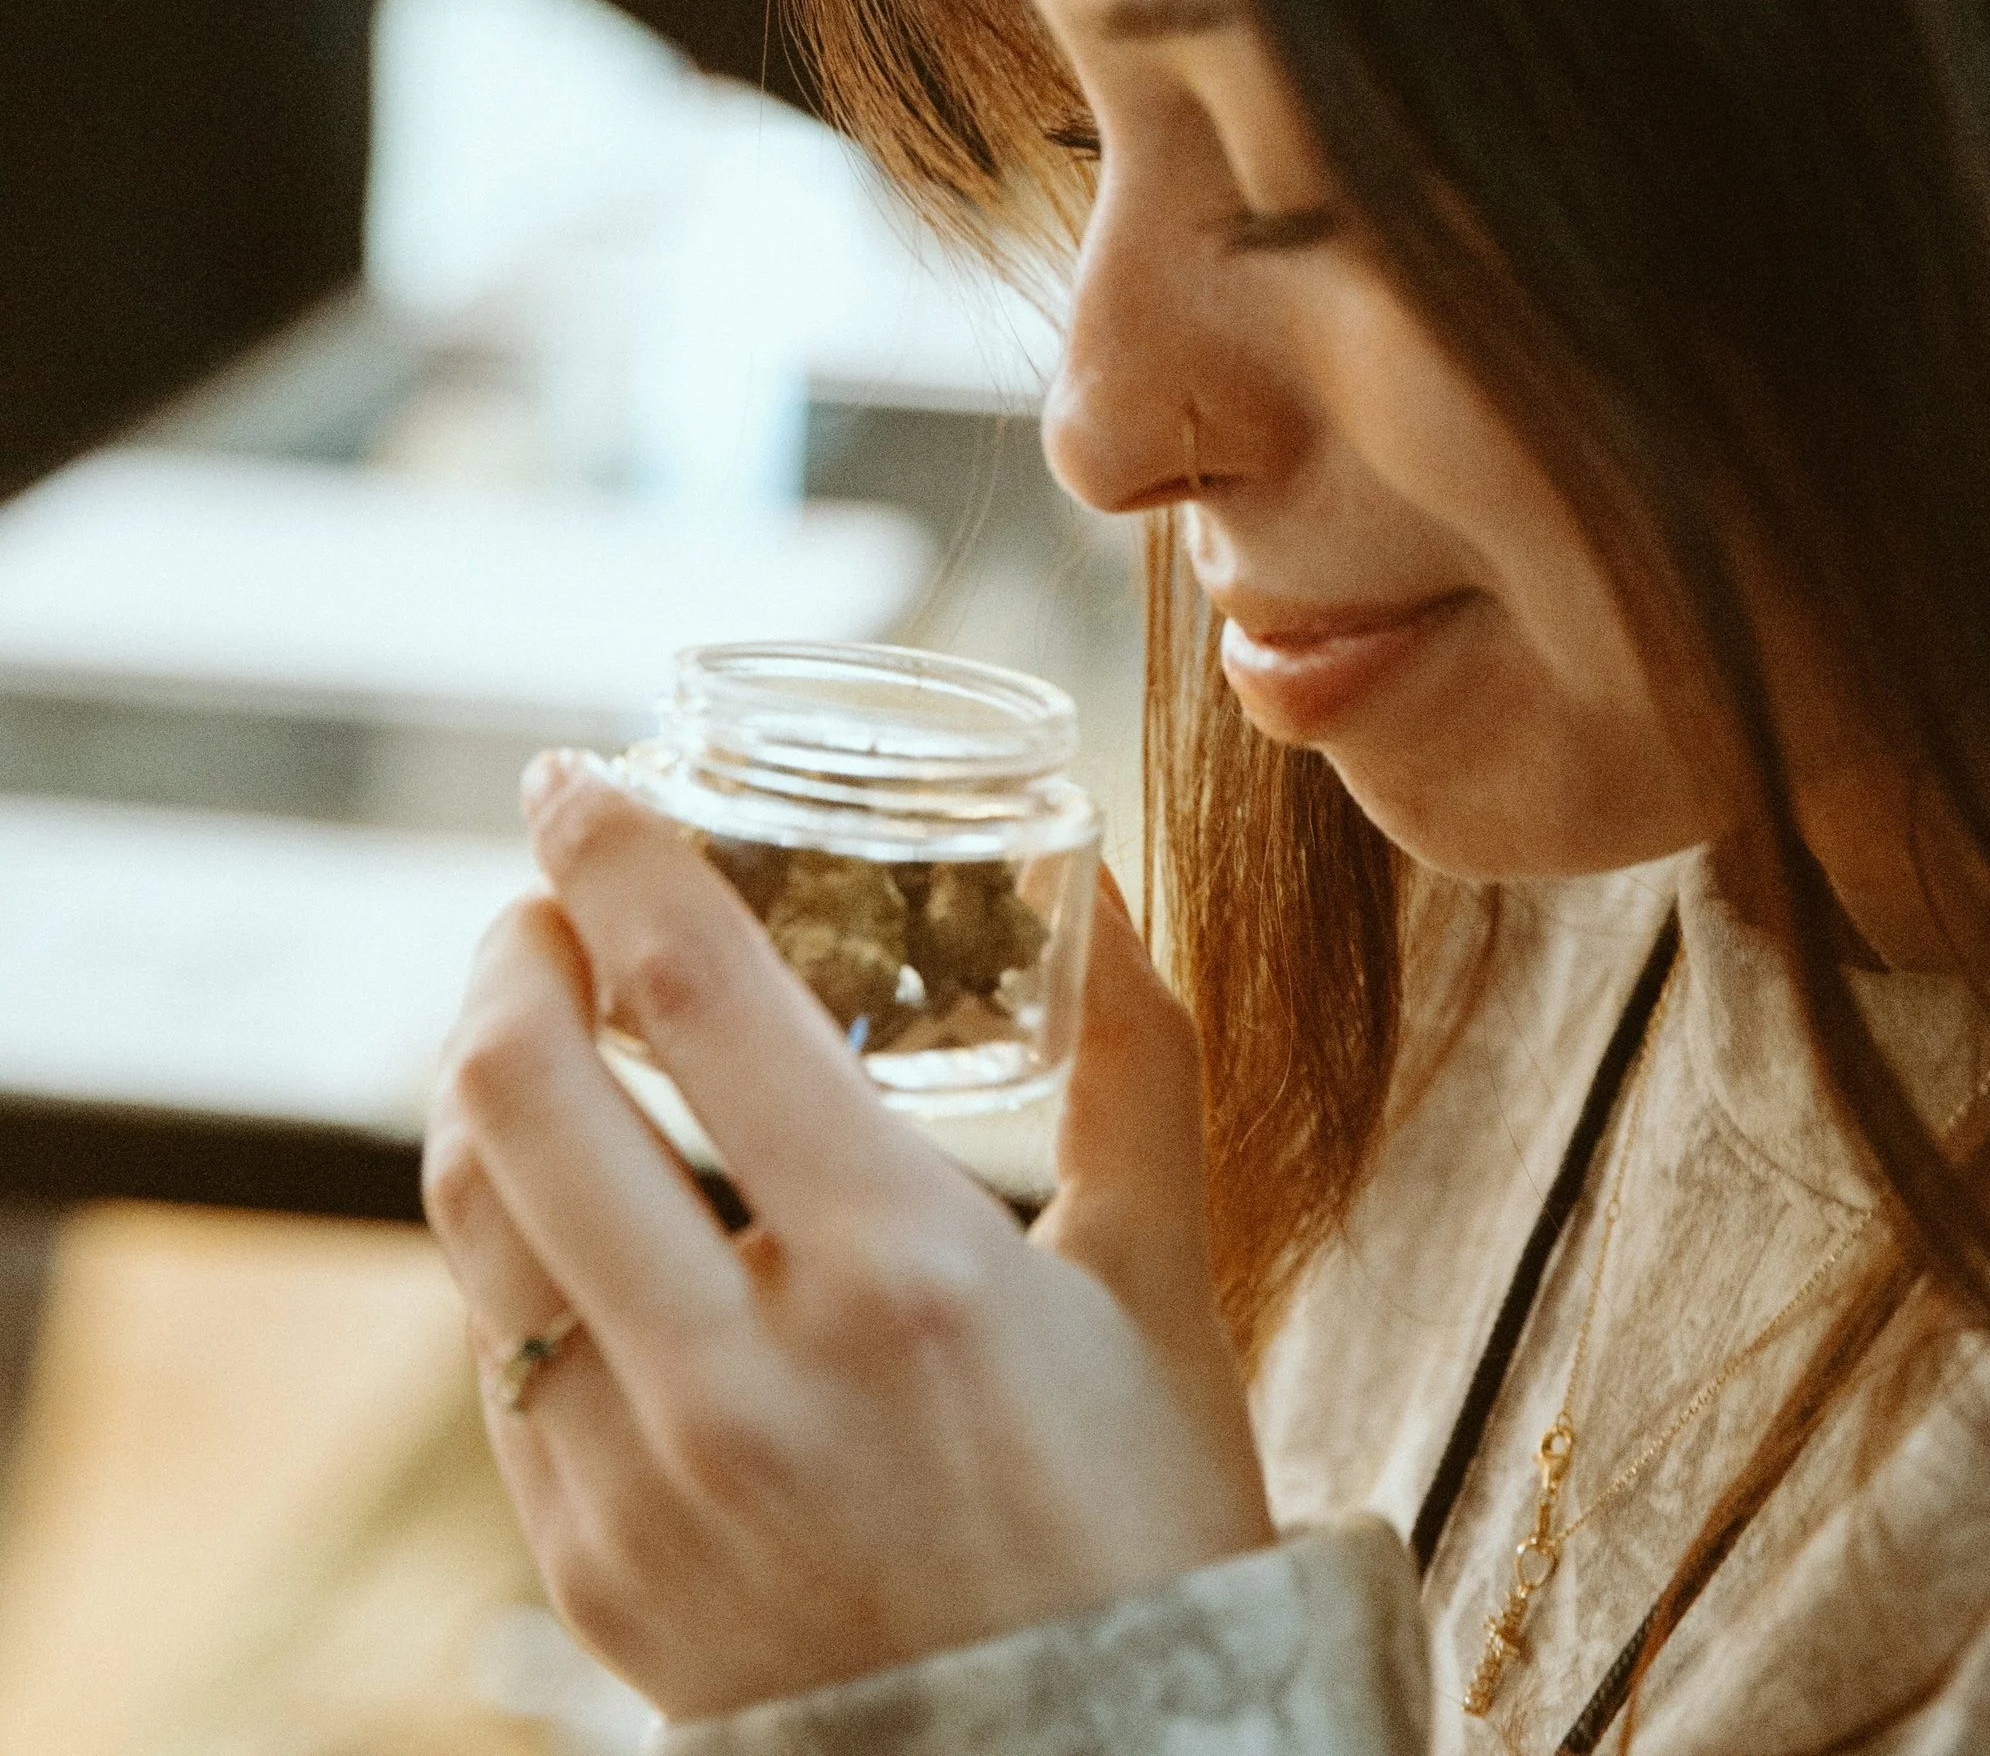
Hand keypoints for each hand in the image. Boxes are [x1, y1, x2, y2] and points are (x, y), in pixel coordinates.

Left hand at [422, 753, 1272, 1719]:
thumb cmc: (1141, 1525)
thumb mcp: (1165, 1276)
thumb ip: (1127, 1055)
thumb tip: (1096, 875)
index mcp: (902, 1270)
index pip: (692, 996)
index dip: (614, 855)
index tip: (579, 773)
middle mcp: (744, 1374)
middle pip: (517, 1089)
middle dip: (506, 951)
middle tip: (550, 901)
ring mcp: (643, 1485)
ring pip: (470, 1217)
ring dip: (478, 1082)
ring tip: (538, 1027)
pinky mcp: (590, 1571)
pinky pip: (498, 1352)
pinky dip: (516, 1236)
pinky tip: (579, 1205)